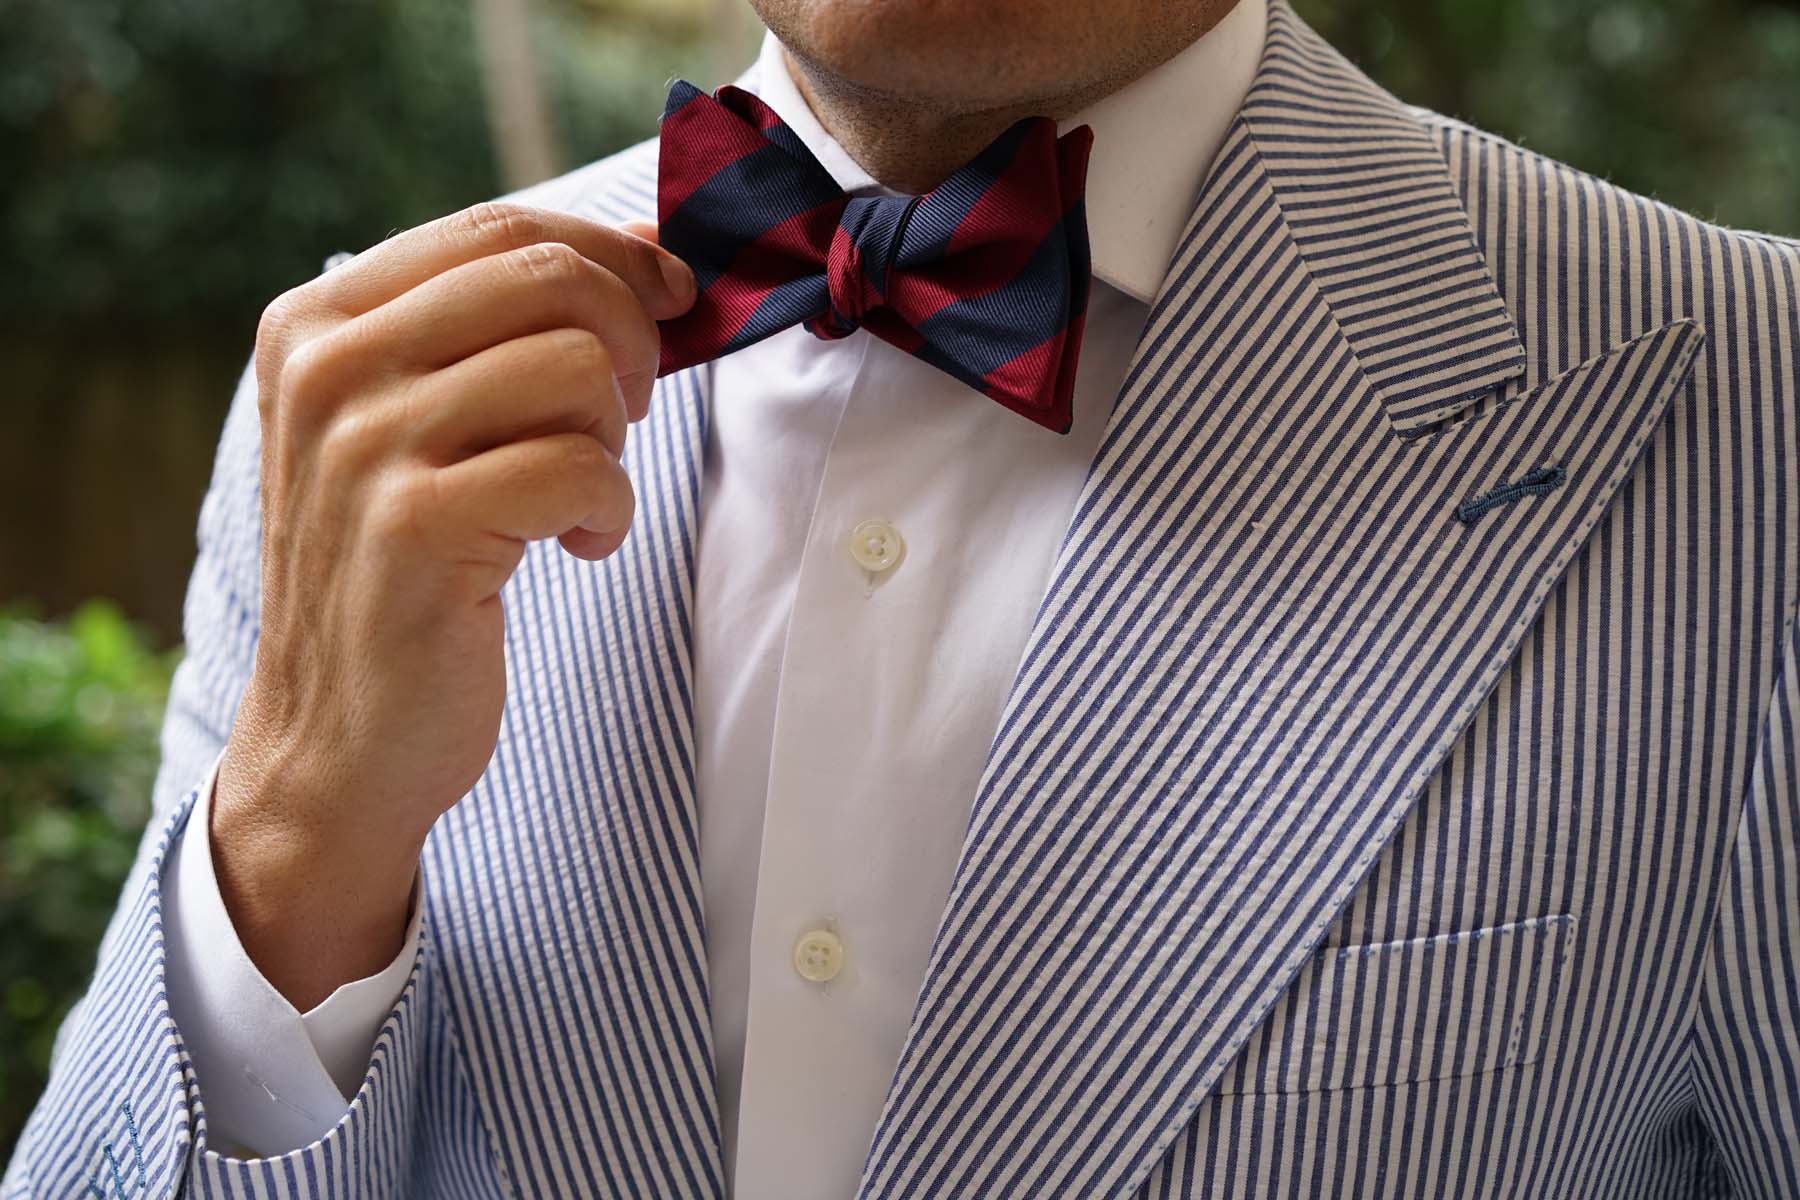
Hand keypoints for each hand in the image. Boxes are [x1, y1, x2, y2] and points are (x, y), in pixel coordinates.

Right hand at [210, 203, 694, 1009]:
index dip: (611, 256)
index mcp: (318, 321)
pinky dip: (609, 510)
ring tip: (579, 498)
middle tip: (622, 421)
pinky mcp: (416, 528)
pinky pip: (582, 467)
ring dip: (615, 441)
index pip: (501, 228)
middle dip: (630, 345)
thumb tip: (646, 261)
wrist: (341, 737)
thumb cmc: (402, 571)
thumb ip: (495, 336)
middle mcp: (326, 367)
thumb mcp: (415, 428)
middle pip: (550, 281)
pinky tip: (578, 548)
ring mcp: (362, 446)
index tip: (666, 302)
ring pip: (576, 368)